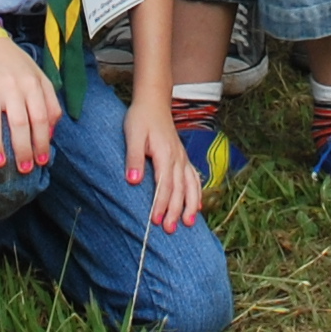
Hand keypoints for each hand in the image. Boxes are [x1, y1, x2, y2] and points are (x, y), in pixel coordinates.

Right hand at [0, 15, 60, 172]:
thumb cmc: (16, 66)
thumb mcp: (39, 77)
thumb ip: (50, 102)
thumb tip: (51, 133)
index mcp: (31, 84)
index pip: (40, 118)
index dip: (42, 142)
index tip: (41, 161)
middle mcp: (12, 86)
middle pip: (19, 123)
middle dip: (22, 149)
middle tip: (23, 169)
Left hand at [126, 92, 205, 230]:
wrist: (153, 101)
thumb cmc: (141, 118)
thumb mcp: (133, 135)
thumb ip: (134, 158)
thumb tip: (134, 181)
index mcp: (165, 154)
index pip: (164, 185)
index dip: (161, 204)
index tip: (155, 221)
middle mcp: (177, 158)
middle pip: (179, 189)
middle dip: (175, 211)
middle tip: (169, 230)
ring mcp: (182, 158)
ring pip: (191, 185)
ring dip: (190, 205)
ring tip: (189, 223)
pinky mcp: (182, 158)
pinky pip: (194, 178)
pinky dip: (197, 193)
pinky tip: (197, 206)